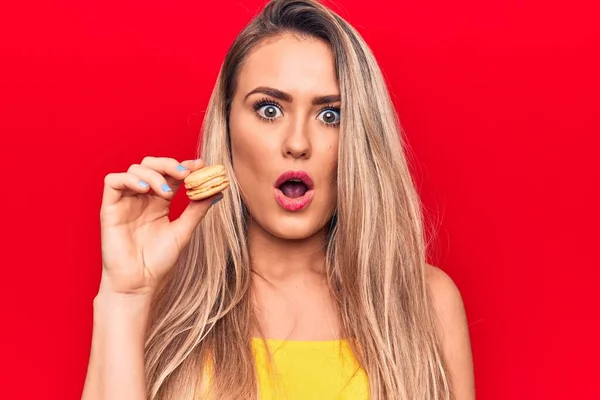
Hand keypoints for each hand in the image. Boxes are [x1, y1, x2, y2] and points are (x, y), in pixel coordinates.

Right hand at [99, 156, 221, 294]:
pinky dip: (130, 179)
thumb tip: (217, 191)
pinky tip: (146, 190)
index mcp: (160, 202)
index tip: (201, 165)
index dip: (184, 166)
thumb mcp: (183, 232)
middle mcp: (142, 198)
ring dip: (154, 173)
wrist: (139, 283)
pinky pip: (113, 181)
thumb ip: (197, 210)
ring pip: (135, 169)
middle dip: (169, 164)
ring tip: (166, 192)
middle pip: (152, 165)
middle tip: (184, 173)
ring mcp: (126, 201)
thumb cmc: (159, 262)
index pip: (171, 175)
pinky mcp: (109, 208)